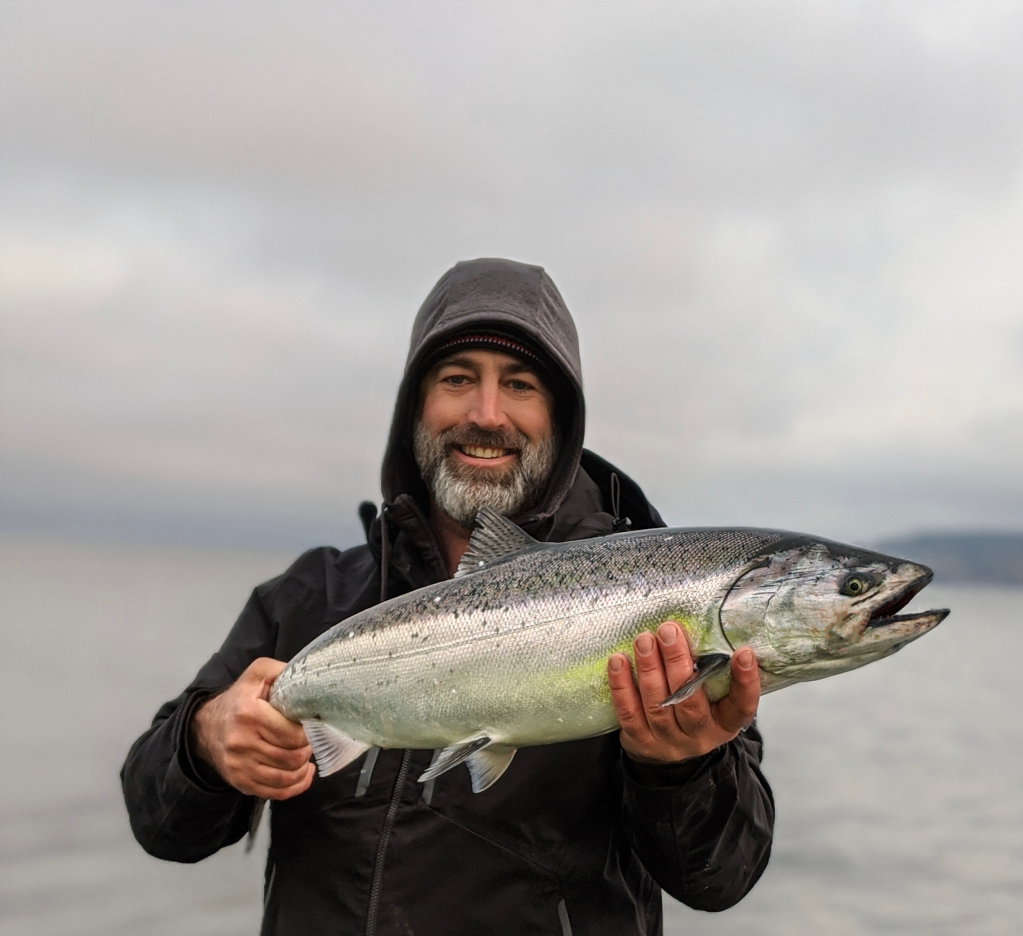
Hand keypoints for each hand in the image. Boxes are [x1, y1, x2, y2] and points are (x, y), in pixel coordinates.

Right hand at [191, 657, 314, 798]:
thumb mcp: (257, 673)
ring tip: (305, 755)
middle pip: (291, 757)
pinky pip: (275, 793)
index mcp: (249, 714)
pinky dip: (295, 787)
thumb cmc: (240, 698)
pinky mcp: (240, 782)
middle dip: (307, 750)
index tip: (311, 726)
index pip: (292, 734)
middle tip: (310, 740)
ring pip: (285, 777)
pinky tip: (303, 774)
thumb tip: (307, 675)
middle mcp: (242, 742)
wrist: (207, 726)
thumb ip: (281, 670)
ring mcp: (239, 766)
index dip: (309, 732)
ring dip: (303, 769)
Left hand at [608, 621, 759, 764]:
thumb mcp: (712, 696)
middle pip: (690, 702)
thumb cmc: (693, 708)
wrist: (667, 752)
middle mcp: (700, 736)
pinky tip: (619, 661)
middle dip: (677, 663)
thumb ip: (712, 670)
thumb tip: (706, 622)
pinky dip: (622, 686)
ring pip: (658, 706)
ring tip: (644, 640)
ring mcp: (669, 741)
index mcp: (725, 723)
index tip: (743, 653)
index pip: (741, 706)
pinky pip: (629, 713)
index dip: (745, 682)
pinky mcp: (641, 741)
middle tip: (669, 631)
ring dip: (649, 669)